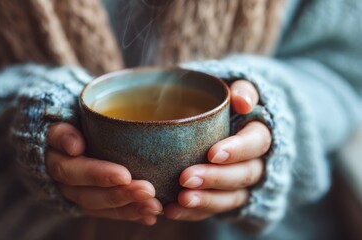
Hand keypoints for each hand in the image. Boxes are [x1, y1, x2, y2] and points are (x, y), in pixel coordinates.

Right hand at [46, 123, 162, 224]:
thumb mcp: (61, 122)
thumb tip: (74, 145)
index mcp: (55, 161)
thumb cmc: (70, 122)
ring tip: (155, 206)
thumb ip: (63, 131)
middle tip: (148, 191)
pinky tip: (151, 216)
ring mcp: (80, 196)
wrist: (64, 139)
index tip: (124, 176)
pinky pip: (112, 214)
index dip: (97, 175)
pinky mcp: (94, 204)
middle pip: (90, 195)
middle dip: (120, 195)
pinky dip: (133, 214)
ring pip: (103, 208)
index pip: (72, 170)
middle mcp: (65, 184)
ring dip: (130, 209)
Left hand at [164, 80, 271, 220]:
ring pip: (231, 198)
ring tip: (181, 200)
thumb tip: (243, 101)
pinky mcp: (226, 198)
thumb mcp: (238, 88)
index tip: (212, 154)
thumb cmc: (227, 104)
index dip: (237, 150)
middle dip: (216, 179)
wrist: (227, 123)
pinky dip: (194, 212)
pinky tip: (172, 210)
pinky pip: (214, 209)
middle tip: (186, 178)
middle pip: (243, 175)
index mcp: (259, 134)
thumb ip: (243, 89)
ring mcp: (242, 184)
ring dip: (206, 201)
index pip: (256, 143)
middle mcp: (256, 162)